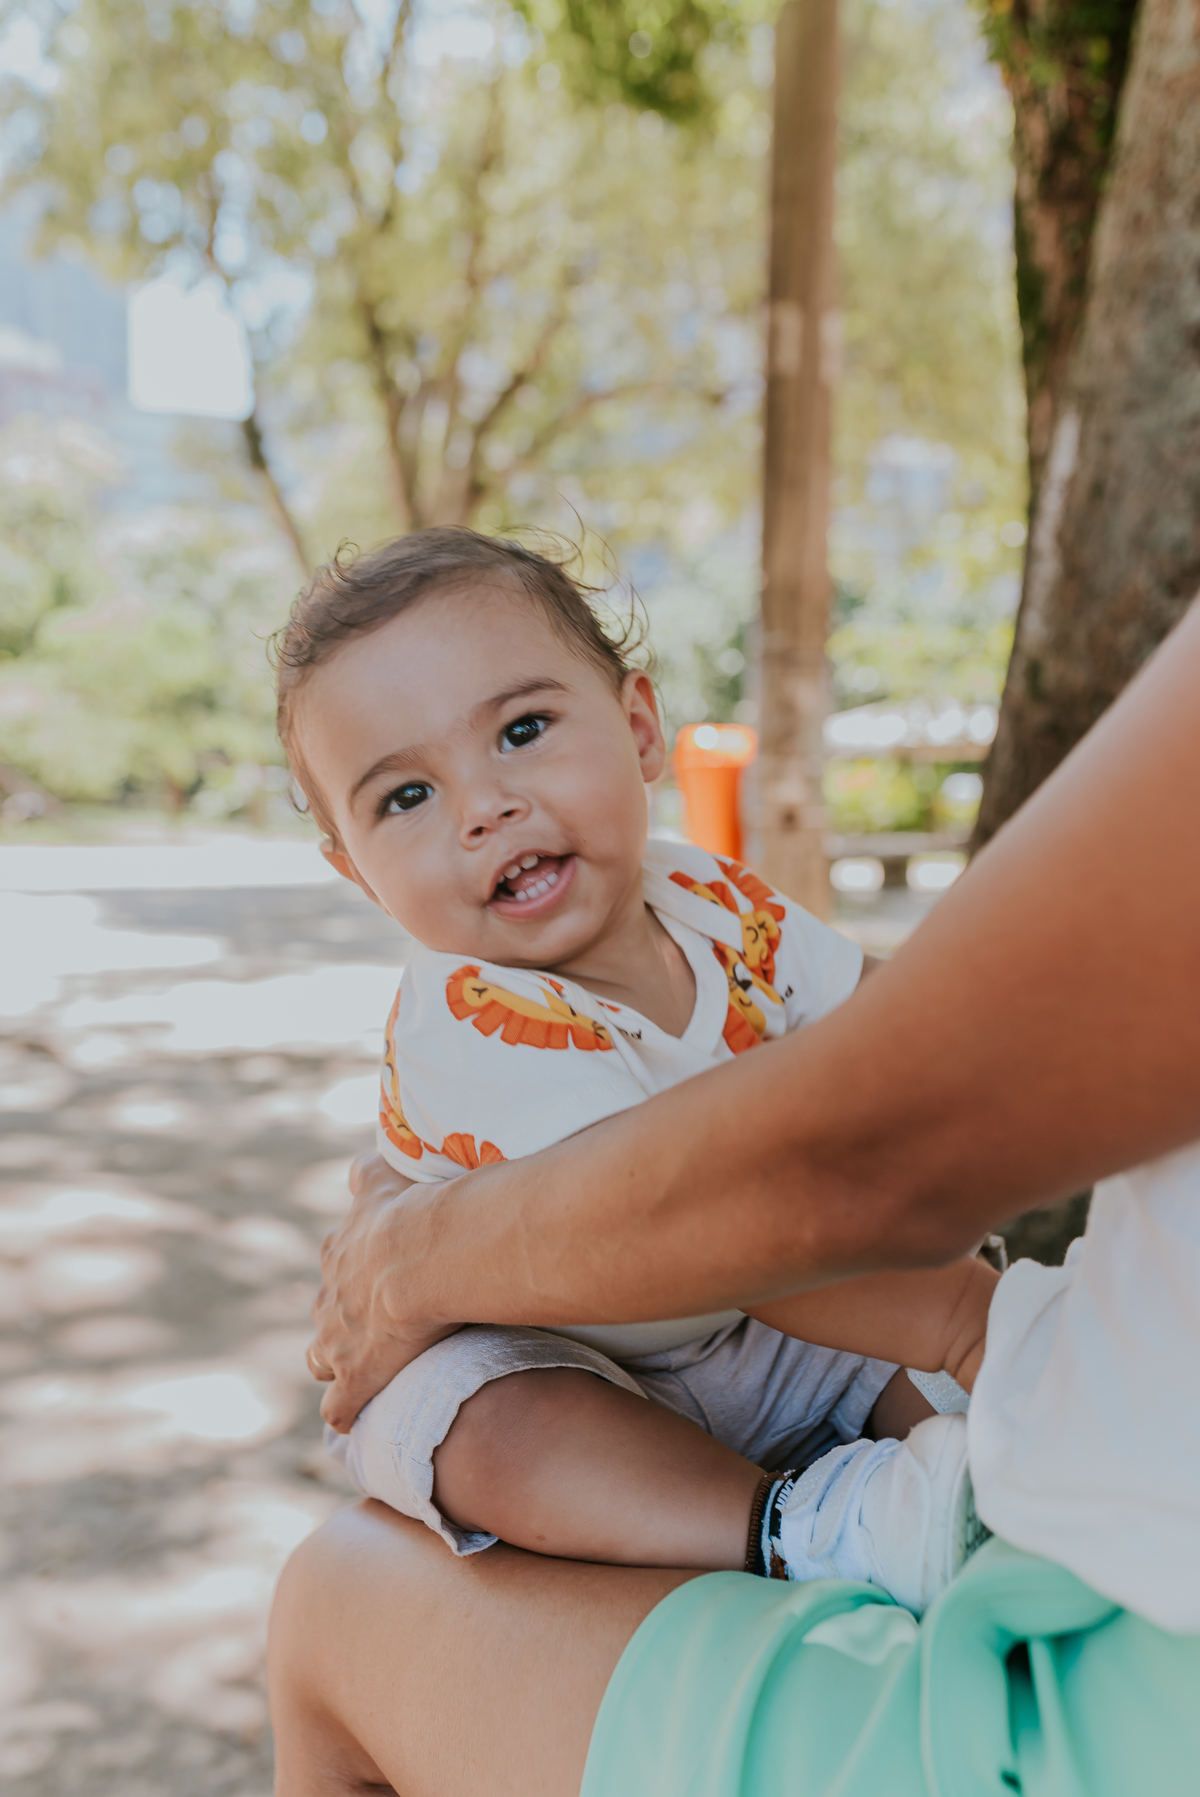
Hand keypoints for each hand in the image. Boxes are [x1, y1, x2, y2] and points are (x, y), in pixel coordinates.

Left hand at [307, 1153, 461, 1433]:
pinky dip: (346, 1410)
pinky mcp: (355, 1378)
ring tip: (361, 1370)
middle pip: (324, 1313)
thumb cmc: (411, 1212)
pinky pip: (340, 1407)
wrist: (420, 1255)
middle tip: (372, 1323)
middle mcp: (329, 1298)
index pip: (336, 1267)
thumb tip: (362, 1160)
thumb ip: (369, 1171)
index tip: (373, 1280)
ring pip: (321, 1360)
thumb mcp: (384, 1178)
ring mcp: (337, 1342)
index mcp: (339, 1254)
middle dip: (340, 1319)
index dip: (351, 1276)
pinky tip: (356, 1417)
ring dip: (336, 1364)